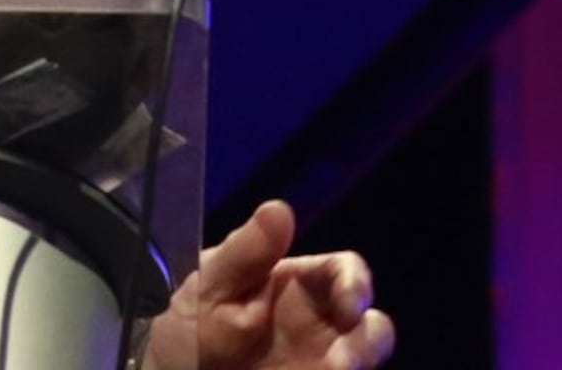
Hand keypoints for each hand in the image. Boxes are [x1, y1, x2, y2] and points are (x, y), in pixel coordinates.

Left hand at [148, 198, 392, 369]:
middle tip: (343, 363)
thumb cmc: (190, 326)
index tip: (350, 305)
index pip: (345, 272)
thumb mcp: (210, 287)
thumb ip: (245, 252)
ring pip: (362, 361)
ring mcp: (318, 363)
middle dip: (369, 341)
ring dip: (357, 364)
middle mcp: (319, 327)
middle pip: (371, 327)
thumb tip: (279, 208)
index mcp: (299, 286)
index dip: (356, 283)